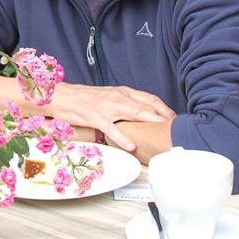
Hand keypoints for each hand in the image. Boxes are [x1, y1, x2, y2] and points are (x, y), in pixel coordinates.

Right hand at [47, 83, 173, 152]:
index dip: (164, 108)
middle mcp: (116, 97)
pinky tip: (131, 146)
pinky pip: (111, 128)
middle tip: (176, 126)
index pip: (149, 98)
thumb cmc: (85, 99)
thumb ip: (125, 103)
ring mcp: (106, 107)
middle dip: (162, 115)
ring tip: (161, 130)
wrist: (62, 96)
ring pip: (132, 113)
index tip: (175, 117)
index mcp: (121, 92)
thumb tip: (143, 112)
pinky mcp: (94, 117)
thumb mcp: (109, 96)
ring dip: (148, 121)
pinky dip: (122, 137)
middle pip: (145, 105)